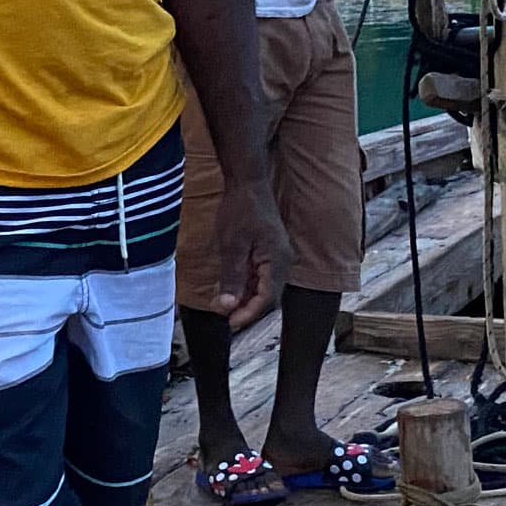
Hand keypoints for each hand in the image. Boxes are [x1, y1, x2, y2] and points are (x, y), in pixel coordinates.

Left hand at [211, 179, 290, 330]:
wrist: (247, 182)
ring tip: (222, 304)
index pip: (267, 298)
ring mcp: (278, 257)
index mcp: (278, 260)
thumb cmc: (240, 209)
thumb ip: (232, 277)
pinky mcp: (270, 252)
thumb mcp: (232, 245)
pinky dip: (245, 285)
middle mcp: (283, 261)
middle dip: (246, 308)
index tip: (230, 323)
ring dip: (244, 298)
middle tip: (223, 316)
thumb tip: (228, 306)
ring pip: (263, 287)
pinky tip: (228, 288)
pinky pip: (260, 276)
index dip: (249, 313)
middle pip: (268, 296)